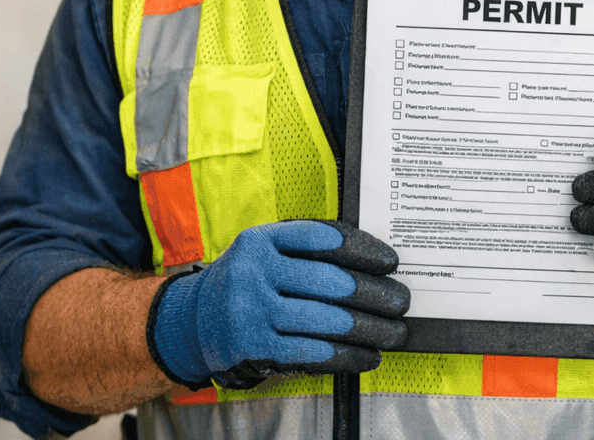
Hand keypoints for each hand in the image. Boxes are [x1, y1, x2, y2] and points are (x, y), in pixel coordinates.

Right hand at [149, 220, 409, 389]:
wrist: (193, 321)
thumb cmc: (245, 283)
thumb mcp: (264, 253)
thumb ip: (304, 250)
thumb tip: (369, 265)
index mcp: (259, 240)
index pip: (321, 238)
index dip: (362, 249)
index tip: (390, 262)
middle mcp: (252, 272)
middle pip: (330, 282)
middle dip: (373, 294)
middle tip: (400, 301)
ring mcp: (251, 310)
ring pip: (326, 320)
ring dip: (369, 329)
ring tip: (393, 332)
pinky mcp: (254, 347)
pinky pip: (313, 352)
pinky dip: (347, 355)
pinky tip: (367, 355)